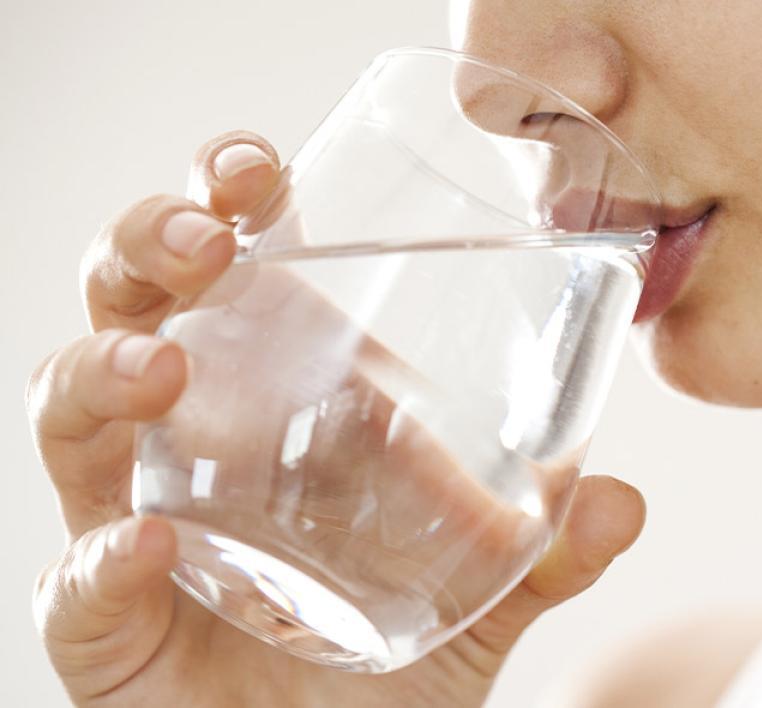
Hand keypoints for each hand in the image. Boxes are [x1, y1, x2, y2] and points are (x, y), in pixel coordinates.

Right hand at [26, 131, 645, 706]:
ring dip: (103, 372)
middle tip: (204, 237)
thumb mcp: (481, 590)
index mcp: (274, 397)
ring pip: (72, 417)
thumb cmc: (387, 656)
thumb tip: (622, 501)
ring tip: (161, 367)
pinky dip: (103, 561)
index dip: (224, 199)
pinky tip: (151, 544)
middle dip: (147, 247)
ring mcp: (134, 520)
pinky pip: (78, 581)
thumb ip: (547, 550)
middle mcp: (190, 441)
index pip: (230, 268)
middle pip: (132, 306)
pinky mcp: (106, 622)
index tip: (260, 167)